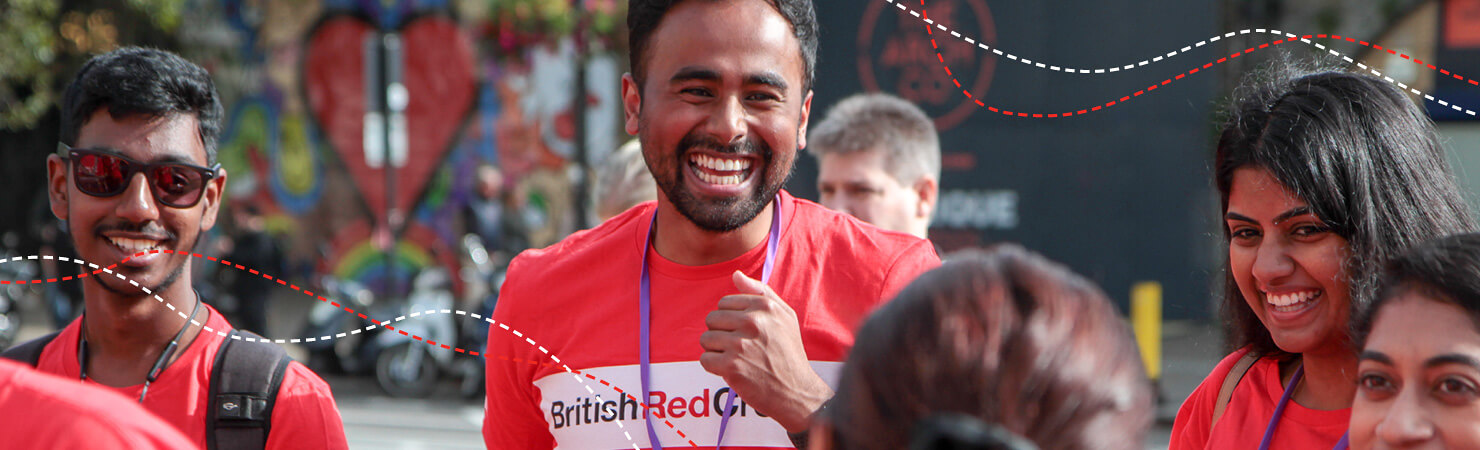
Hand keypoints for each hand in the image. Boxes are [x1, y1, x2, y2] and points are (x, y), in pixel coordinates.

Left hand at [699, 270, 831, 432]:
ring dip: (717, 352)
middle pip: (712, 319)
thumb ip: (761, 292)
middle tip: (742, 349)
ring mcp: (741, 344)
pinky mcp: (731, 366)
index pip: (724, 303)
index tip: (746, 334)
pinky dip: (715, 368)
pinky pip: (705, 359)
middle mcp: (752, 322)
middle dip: (721, 334)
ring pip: (706, 339)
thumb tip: (735, 275)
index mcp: (764, 306)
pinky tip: (733, 371)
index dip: (731, 320)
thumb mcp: (785, 316)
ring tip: (738, 360)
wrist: (796, 391)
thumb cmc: (788, 353)